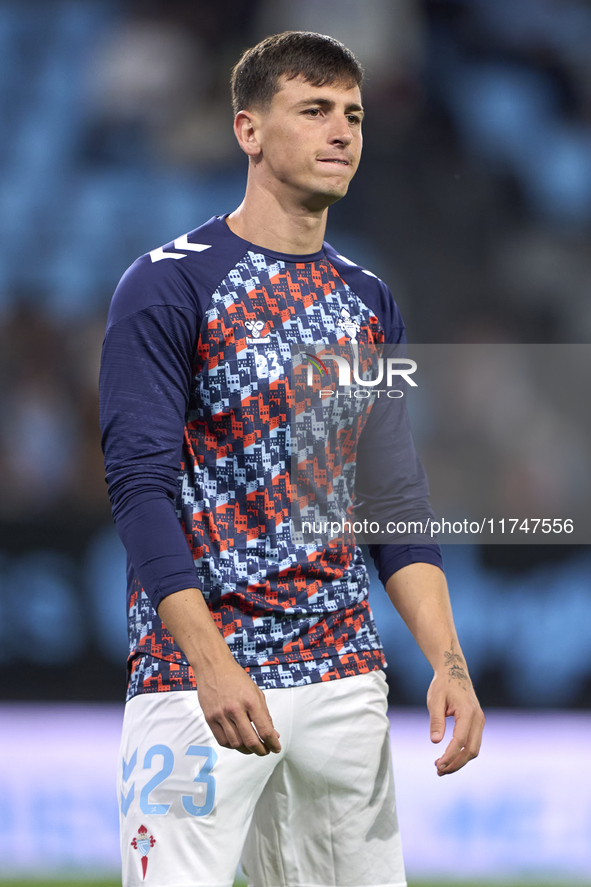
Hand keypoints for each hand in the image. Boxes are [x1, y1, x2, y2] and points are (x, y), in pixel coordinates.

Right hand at [156, 587, 280, 757]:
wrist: (213, 666)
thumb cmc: (236, 678)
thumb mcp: (256, 692)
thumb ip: (265, 714)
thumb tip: (273, 734)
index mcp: (251, 701)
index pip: (265, 730)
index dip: (273, 743)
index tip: (276, 748)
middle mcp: (236, 709)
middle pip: (251, 741)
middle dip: (261, 750)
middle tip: (265, 751)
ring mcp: (221, 715)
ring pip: (236, 744)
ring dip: (247, 750)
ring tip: (252, 748)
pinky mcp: (210, 718)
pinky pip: (222, 740)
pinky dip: (233, 746)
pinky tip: (239, 743)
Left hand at [427, 670, 484, 776]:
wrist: (454, 672)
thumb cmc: (442, 685)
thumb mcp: (435, 700)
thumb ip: (436, 720)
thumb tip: (435, 742)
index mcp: (467, 712)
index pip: (460, 740)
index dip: (450, 755)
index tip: (438, 765)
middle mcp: (478, 718)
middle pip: (471, 750)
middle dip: (456, 763)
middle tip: (438, 771)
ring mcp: (480, 721)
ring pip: (474, 749)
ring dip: (459, 761)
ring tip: (441, 768)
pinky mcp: (477, 724)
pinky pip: (473, 743)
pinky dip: (462, 753)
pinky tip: (448, 757)